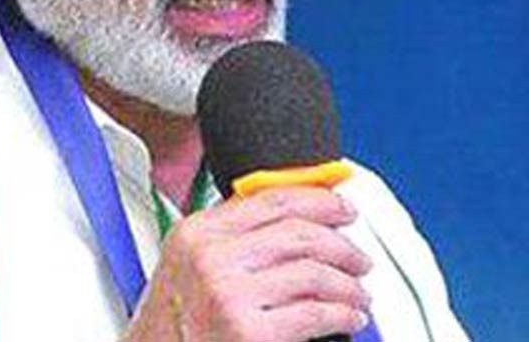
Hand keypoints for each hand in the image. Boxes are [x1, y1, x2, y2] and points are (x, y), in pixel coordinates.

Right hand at [123, 186, 372, 341]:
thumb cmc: (170, 326)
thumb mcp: (185, 265)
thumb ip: (229, 237)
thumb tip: (290, 218)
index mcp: (197, 233)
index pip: (272, 199)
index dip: (319, 200)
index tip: (342, 207)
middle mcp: (211, 258)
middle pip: (299, 232)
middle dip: (342, 245)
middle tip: (358, 257)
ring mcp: (229, 295)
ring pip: (313, 272)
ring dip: (348, 284)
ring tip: (357, 293)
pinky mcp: (248, 332)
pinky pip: (314, 314)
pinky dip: (342, 315)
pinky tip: (348, 317)